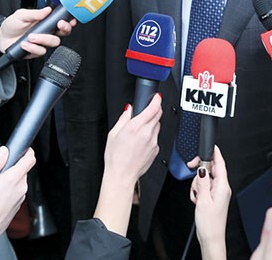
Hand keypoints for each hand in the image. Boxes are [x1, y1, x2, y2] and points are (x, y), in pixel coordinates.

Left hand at [0, 8, 74, 56]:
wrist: (1, 38)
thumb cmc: (12, 25)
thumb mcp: (21, 15)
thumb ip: (34, 13)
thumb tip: (47, 10)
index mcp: (45, 22)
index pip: (62, 22)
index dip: (69, 21)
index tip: (69, 19)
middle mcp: (46, 33)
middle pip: (63, 34)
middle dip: (63, 29)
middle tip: (58, 25)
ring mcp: (42, 43)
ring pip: (53, 43)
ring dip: (43, 39)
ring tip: (31, 36)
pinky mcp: (35, 52)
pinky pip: (41, 51)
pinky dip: (33, 48)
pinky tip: (25, 44)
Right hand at [0, 146, 34, 259]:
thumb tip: (4, 151)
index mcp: (13, 180)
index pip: (30, 159)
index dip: (27, 151)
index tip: (21, 148)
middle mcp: (20, 188)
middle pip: (23, 169)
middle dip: (11, 167)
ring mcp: (20, 198)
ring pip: (18, 180)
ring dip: (9, 179)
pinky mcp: (17, 205)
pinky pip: (16, 191)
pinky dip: (8, 189)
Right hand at [93, 94, 161, 235]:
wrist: (122, 176)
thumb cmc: (115, 157)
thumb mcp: (113, 134)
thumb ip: (123, 119)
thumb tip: (129, 109)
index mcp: (135, 127)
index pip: (153, 109)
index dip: (157, 100)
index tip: (157, 97)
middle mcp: (147, 133)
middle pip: (158, 115)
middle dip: (155, 110)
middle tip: (148, 111)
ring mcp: (153, 142)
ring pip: (157, 126)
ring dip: (152, 124)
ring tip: (139, 132)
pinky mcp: (156, 150)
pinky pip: (156, 137)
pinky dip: (151, 136)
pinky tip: (141, 142)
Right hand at [188, 146, 231, 259]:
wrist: (211, 238)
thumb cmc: (210, 223)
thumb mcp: (203, 200)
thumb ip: (202, 182)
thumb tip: (202, 168)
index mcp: (223, 186)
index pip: (220, 163)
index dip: (215, 153)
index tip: (210, 145)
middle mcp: (222, 188)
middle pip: (210, 169)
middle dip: (200, 172)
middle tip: (192, 171)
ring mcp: (217, 193)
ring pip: (204, 179)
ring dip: (197, 185)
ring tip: (197, 196)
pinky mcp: (213, 198)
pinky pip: (203, 187)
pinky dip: (197, 191)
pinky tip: (197, 200)